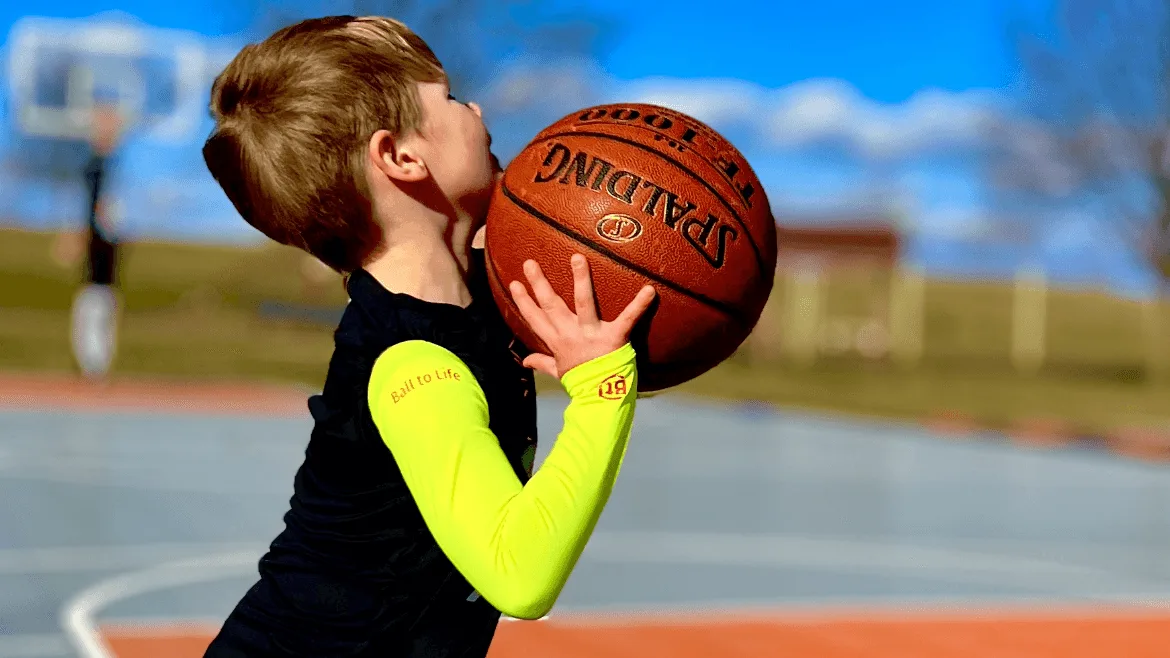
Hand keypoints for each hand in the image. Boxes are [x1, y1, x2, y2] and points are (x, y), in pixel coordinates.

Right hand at [509, 254, 655, 378]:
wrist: (600, 399)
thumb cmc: (581, 382)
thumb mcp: (558, 372)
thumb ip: (542, 362)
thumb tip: (525, 360)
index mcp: (558, 341)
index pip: (536, 319)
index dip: (524, 301)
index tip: (514, 283)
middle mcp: (571, 334)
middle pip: (552, 305)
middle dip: (540, 283)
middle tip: (530, 262)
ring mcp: (592, 334)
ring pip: (583, 302)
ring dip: (580, 280)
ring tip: (577, 258)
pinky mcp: (615, 338)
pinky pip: (628, 319)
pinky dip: (639, 305)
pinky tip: (649, 290)